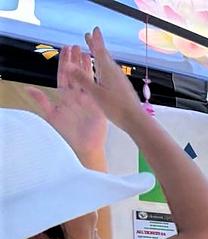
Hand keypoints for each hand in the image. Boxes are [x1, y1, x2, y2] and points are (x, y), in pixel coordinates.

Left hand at [24, 43, 107, 158]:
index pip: (64, 75)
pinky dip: (98, 79)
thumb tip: (28, 88)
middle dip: (76, 59)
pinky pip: (98, 88)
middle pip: (76, 73)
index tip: (65, 49)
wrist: (85, 146)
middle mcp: (76, 95)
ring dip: (87, 66)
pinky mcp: (98, 104)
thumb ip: (42, 101)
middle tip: (77, 45)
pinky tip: (100, 69)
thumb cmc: (68, 132)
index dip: (64, 62)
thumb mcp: (52, 115)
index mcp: (65, 96)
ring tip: (88, 53)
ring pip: (87, 78)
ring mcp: (88, 98)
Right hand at [60, 28, 145, 131]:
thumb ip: (82, 79)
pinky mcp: (123, 87)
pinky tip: (104, 73)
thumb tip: (68, 65)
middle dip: (96, 46)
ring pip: (108, 64)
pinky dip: (104, 67)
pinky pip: (111, 73)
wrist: (136, 120)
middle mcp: (115, 72)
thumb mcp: (95, 93)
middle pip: (104, 56)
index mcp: (107, 70)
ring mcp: (120, 80)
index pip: (100, 51)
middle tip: (90, 37)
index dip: (96, 40)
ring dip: (100, 56)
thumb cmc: (116, 107)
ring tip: (95, 52)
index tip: (94, 29)